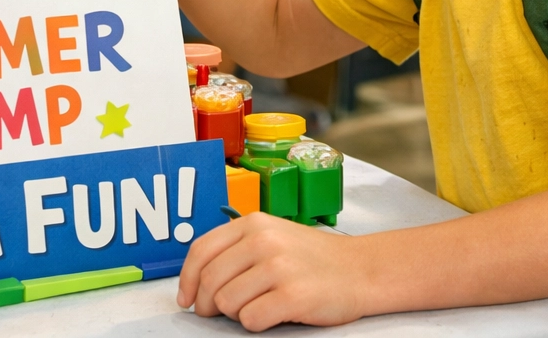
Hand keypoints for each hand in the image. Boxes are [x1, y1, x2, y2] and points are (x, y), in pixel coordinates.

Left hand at [177, 213, 369, 329]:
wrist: (361, 270)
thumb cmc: (312, 259)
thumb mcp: (272, 237)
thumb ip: (236, 250)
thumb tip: (196, 284)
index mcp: (253, 223)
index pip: (201, 251)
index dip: (187, 280)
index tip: (186, 300)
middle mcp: (263, 240)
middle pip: (210, 281)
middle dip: (209, 305)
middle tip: (220, 314)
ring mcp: (279, 267)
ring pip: (226, 303)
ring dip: (237, 314)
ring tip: (260, 306)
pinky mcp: (293, 295)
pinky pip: (250, 320)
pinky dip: (257, 323)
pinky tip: (274, 314)